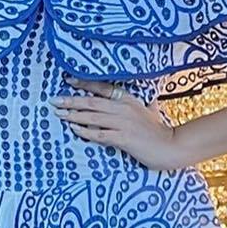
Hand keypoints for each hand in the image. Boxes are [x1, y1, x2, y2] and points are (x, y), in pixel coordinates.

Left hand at [52, 77, 188, 169]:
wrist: (172, 147)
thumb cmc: (161, 132)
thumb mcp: (153, 114)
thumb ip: (150, 106)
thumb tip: (153, 102)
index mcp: (129, 100)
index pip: (103, 88)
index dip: (85, 84)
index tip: (68, 80)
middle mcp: (124, 108)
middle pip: (92, 102)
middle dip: (72, 101)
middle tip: (54, 101)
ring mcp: (124, 123)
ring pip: (93, 117)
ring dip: (74, 116)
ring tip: (59, 114)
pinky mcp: (124, 138)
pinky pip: (100, 134)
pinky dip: (86, 132)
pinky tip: (75, 130)